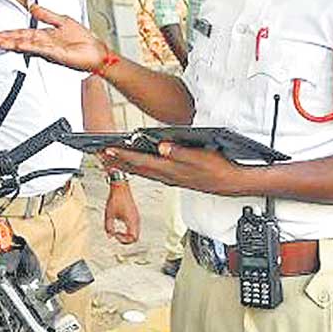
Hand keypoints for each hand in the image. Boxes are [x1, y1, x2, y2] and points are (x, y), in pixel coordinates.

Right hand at [0, 5, 109, 71]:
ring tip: (1, 43)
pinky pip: (41, 49)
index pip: (24, 33)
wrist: (97, 53)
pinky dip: (30, 47)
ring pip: (28, 45)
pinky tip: (21, 45)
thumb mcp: (63, 21)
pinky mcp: (57, 55)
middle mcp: (46, 44)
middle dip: (8, 40)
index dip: (11, 34)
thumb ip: (47, 15)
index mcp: (46, 36)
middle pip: (23, 40)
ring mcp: (50, 50)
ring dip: (14, 44)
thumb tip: (34, 7)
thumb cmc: (84, 41)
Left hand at [103, 143, 247, 196]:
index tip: (108, 149)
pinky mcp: (176, 178)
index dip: (124, 155)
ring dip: (127, 166)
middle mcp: (168, 176)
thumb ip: (180, 153)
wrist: (231, 183)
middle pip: (138, 169)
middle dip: (119, 162)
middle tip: (101, 155)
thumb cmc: (218, 169)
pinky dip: (141, 169)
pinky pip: (152, 174)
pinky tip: (138, 166)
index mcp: (172, 169)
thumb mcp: (201, 157)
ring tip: (113, 159)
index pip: (142, 161)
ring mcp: (172, 179)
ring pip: (144, 172)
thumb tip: (162, 147)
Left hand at [104, 181, 140, 243]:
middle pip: (135, 237)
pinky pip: (134, 228)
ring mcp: (136, 217)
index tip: (115, 235)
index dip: (123, 240)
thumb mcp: (109, 215)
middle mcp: (136, 220)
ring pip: (135, 233)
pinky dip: (129, 231)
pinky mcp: (135, 215)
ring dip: (127, 235)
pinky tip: (121, 228)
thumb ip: (109, 227)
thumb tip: (110, 236)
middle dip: (126, 239)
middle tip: (117, 236)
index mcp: (132, 221)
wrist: (120, 188)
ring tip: (118, 232)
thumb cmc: (116, 199)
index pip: (133, 238)